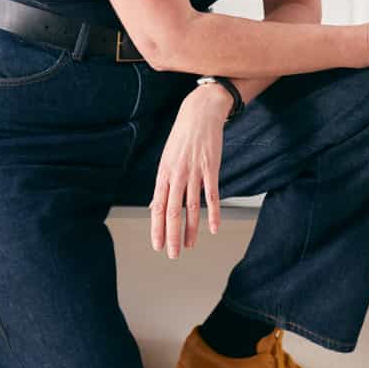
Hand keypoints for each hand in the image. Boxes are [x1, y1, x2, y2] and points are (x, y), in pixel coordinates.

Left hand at [150, 83, 232, 258]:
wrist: (199, 113)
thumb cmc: (182, 138)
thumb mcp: (166, 160)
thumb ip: (162, 186)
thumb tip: (155, 207)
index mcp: (163, 174)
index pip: (157, 208)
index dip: (157, 229)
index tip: (158, 246)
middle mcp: (176, 175)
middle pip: (172, 211)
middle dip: (172, 235)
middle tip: (173, 254)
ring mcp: (194, 172)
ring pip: (191, 207)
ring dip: (190, 229)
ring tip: (189, 245)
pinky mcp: (210, 168)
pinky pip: (211, 195)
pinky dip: (213, 213)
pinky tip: (213, 228)